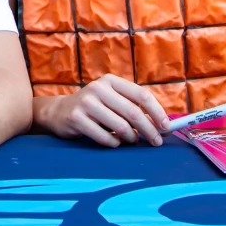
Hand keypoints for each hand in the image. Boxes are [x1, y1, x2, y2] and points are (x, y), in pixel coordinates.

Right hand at [36, 75, 170, 146]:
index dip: (157, 112)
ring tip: (131, 140)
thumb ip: (134, 108)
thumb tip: (163, 126)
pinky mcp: (76, 118)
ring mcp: (86, 103)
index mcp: (110, 81)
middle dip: (149, 130)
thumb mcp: (112, 100)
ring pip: (121, 127)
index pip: (141, 95)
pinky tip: (114, 142)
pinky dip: (114, 144)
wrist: (60, 112)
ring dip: (131, 138)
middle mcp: (98, 88)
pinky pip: (105, 137)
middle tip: (156, 142)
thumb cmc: (94, 108)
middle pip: (133, 113)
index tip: (166, 127)